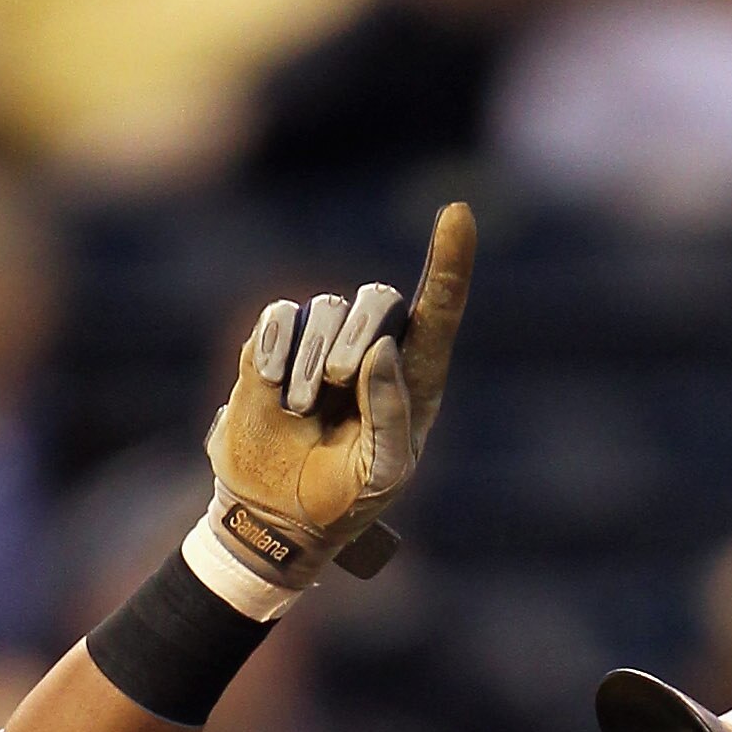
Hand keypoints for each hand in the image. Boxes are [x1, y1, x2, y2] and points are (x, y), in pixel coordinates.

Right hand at [200, 198, 475, 595]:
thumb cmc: (341, 500)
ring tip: (300, 414)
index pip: (440, 312)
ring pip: (324, 308)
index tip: (457, 213)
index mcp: (414, 381)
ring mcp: (323, 340)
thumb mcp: (379, 474)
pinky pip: (279, 318)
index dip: (450, 263)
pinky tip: (273, 391)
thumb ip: (391, 415)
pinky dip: (275, 354)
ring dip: (309, 367)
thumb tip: (380, 350)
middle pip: (380, 298)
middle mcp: (373, 349)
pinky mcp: (277, 342)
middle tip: (338, 383)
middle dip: (356, 336)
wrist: (275, 517)